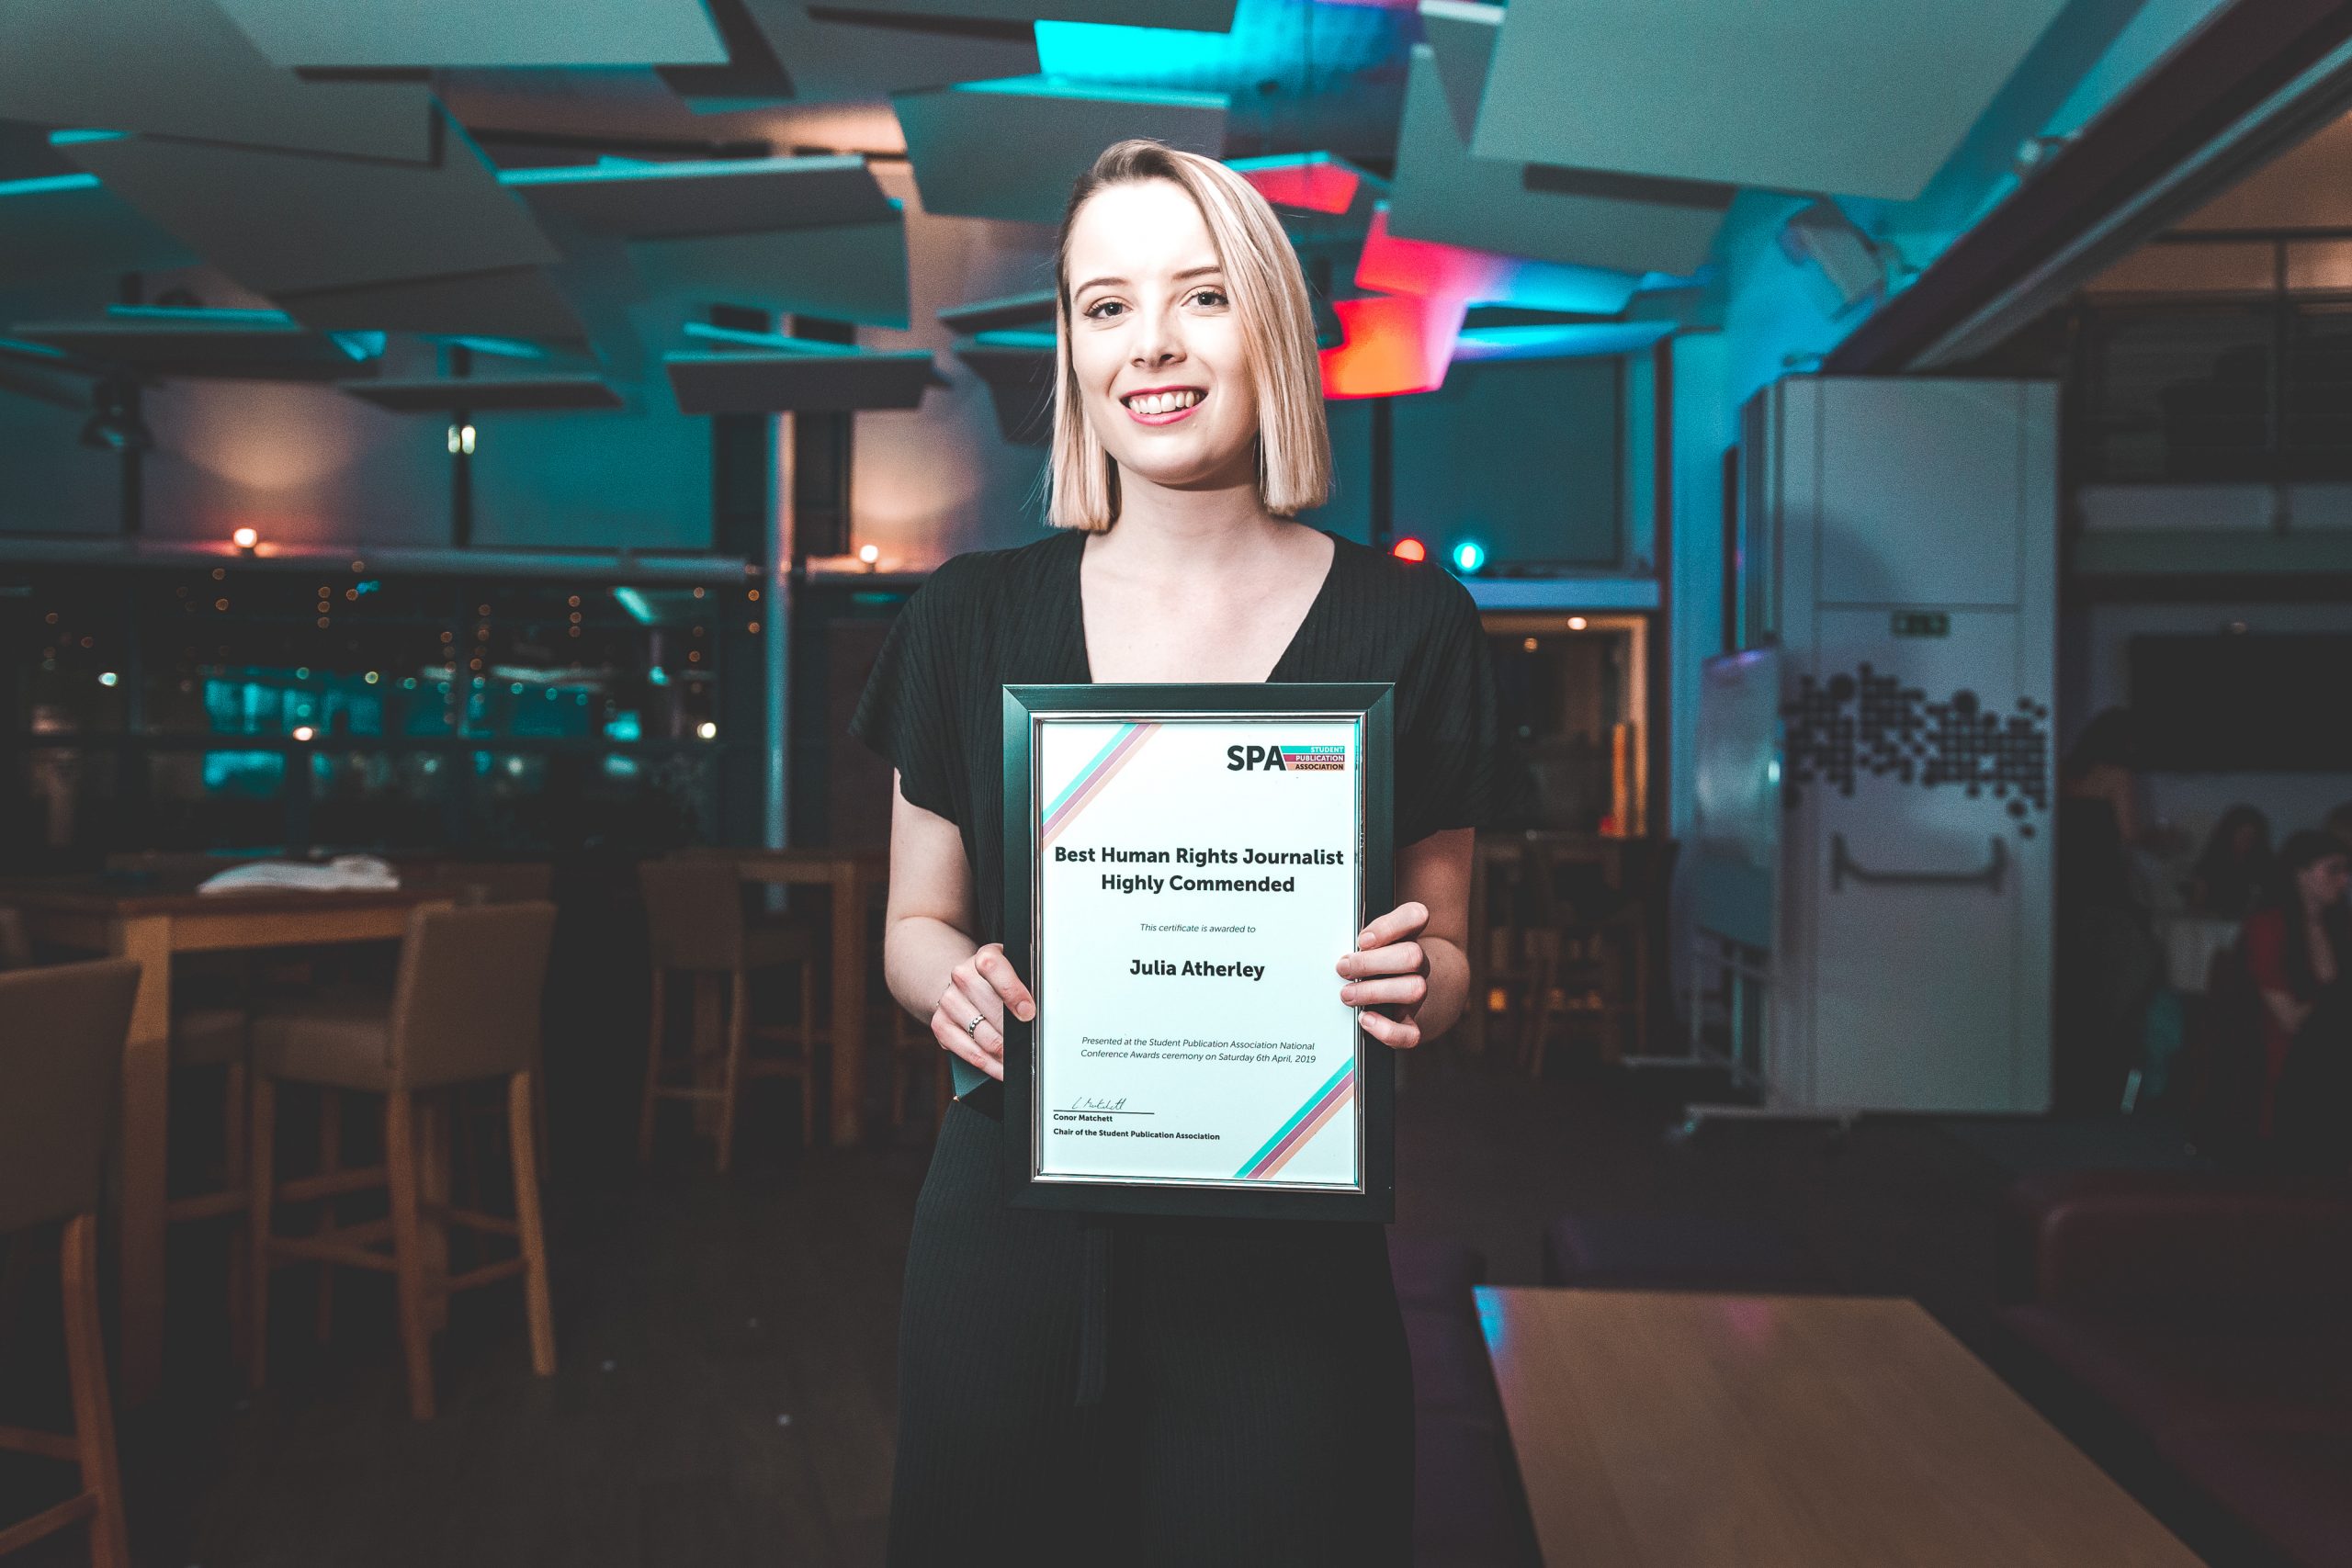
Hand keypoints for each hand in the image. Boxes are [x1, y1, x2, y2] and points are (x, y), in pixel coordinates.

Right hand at [930, 942, 1034, 1082]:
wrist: (963, 984)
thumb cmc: (997, 981)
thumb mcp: (1014, 971)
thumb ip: (1027, 984)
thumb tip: (1039, 1013)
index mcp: (985, 957)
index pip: (993, 968)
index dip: (1012, 992)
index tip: (1028, 1012)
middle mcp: (962, 976)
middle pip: (992, 1010)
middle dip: (1014, 1033)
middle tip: (1031, 1045)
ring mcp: (949, 1001)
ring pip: (983, 1036)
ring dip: (1005, 1054)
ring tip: (1020, 1060)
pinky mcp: (940, 1025)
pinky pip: (969, 1052)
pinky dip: (990, 1065)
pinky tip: (1002, 1068)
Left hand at [1336, 901, 1430, 1050]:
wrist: (1403, 996)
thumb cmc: (1376, 964)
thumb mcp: (1369, 944)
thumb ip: (1356, 941)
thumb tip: (1325, 944)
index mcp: (1407, 936)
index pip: (1416, 916)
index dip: (1390, 926)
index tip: (1362, 940)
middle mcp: (1417, 963)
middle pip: (1412, 955)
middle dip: (1371, 963)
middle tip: (1343, 968)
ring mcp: (1417, 993)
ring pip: (1415, 989)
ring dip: (1374, 992)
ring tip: (1347, 994)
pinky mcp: (1412, 1023)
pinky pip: (1410, 1033)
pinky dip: (1386, 1030)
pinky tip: (1365, 1020)